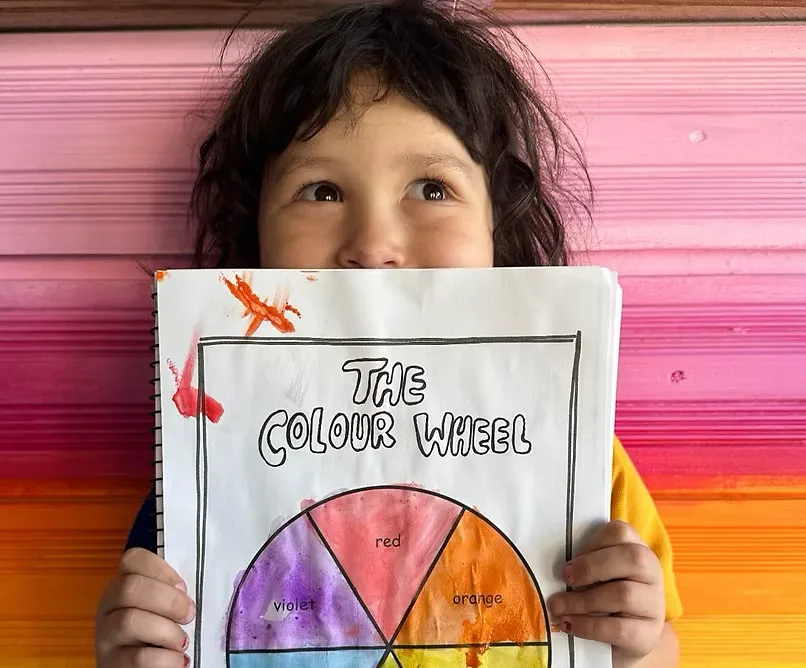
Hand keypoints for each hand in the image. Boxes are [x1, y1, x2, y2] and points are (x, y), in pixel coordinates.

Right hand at [95, 548, 195, 667]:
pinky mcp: (112, 664)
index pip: (133, 559)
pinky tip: (178, 660)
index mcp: (122, 584)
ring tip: (183, 641)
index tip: (182, 587)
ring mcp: (106, 636)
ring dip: (167, 631)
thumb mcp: (160, 606)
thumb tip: (197, 587)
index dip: (162, 570)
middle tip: (189, 614)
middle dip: (169, 600)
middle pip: (130, 587)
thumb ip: (170, 592)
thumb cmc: (155, 632)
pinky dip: (166, 659)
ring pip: (130, 621)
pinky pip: (138, 658)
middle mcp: (108, 606)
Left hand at [548, 521, 665, 667]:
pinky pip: (619, 628)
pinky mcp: (648, 635)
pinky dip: (588, 626)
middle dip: (591, 566)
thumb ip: (584, 562)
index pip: (621, 532)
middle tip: (565, 577)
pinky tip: (569, 624)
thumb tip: (551, 564)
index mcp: (638, 550)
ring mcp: (654, 605)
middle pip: (632, 558)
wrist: (625, 641)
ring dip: (582, 600)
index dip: (593, 542)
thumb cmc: (603, 599)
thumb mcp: (597, 575)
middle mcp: (652, 574)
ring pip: (624, 594)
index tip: (570, 559)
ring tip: (558, 606)